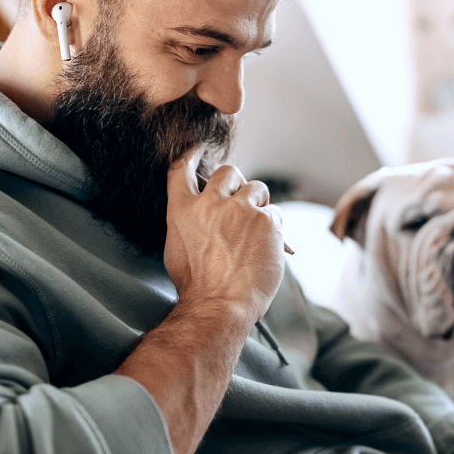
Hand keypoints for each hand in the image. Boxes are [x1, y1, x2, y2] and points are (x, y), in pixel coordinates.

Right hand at [164, 146, 284, 321]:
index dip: (189, 154)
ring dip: (259, 203)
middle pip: (227, 171)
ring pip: (257, 188)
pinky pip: (276, 213)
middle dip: (237, 181)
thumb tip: (202, 215)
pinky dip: (275, 227)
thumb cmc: (197, 287)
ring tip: (258, 229)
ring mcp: (240, 210)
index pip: (181, 169)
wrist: (218, 306)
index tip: (195, 148)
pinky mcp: (266, 220)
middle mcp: (210, 203)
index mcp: (182, 210)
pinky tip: (269, 245)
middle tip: (242, 200)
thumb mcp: (178, 249)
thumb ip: (189, 223)